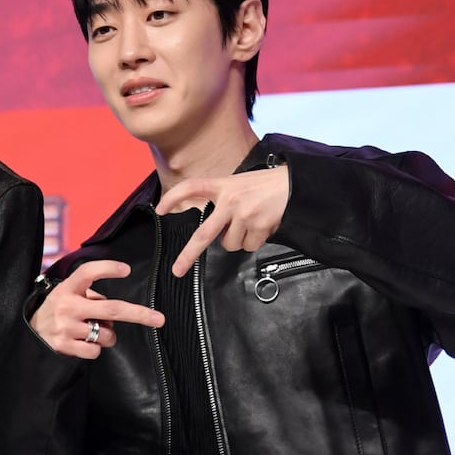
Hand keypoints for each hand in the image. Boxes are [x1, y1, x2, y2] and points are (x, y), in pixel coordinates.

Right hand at [30, 260, 164, 358]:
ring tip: (91, 331)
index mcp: (69, 287)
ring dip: (107, 336)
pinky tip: (82, 342)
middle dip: (139, 314)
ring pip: (106, 335)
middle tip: (159, 319)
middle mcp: (67, 305)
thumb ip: (92, 296)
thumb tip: (118, 314)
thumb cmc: (59, 309)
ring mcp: (65, 326)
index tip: (126, 270)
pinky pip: (95, 351)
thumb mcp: (69, 293)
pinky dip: (94, 349)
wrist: (29, 332)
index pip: (88, 272)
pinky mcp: (63, 345)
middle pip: (111, 309)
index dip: (107, 269)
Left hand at [155, 166, 288, 276]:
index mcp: (222, 185)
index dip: (174, 197)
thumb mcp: (239, 184)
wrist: (295, 185)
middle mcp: (230, 201)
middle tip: (177, 270)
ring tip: (254, 221)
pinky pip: (250, 246)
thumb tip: (218, 232)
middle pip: (203, 234)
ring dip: (240, 239)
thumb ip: (224, 202)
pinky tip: (264, 225)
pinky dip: (256, 240)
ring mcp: (244, 215)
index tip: (160, 209)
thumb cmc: (266, 185)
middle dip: (189, 255)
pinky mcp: (258, 226)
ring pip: (231, 244)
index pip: (191, 187)